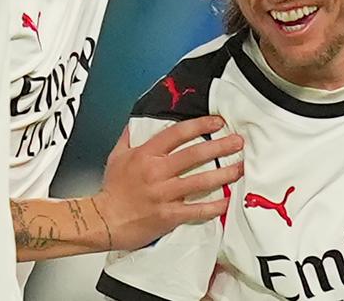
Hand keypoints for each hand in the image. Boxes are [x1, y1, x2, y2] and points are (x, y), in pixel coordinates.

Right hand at [94, 115, 243, 250]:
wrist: (104, 220)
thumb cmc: (112, 190)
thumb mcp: (117, 156)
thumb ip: (130, 138)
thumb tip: (137, 123)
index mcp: (146, 154)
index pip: (177, 134)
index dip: (200, 125)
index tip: (217, 122)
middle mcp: (157, 171)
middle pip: (194, 155)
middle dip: (220, 147)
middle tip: (237, 142)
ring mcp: (164, 194)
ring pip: (200, 181)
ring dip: (224, 174)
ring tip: (239, 168)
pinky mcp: (169, 215)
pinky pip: (197, 210)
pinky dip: (214, 206)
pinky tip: (226, 201)